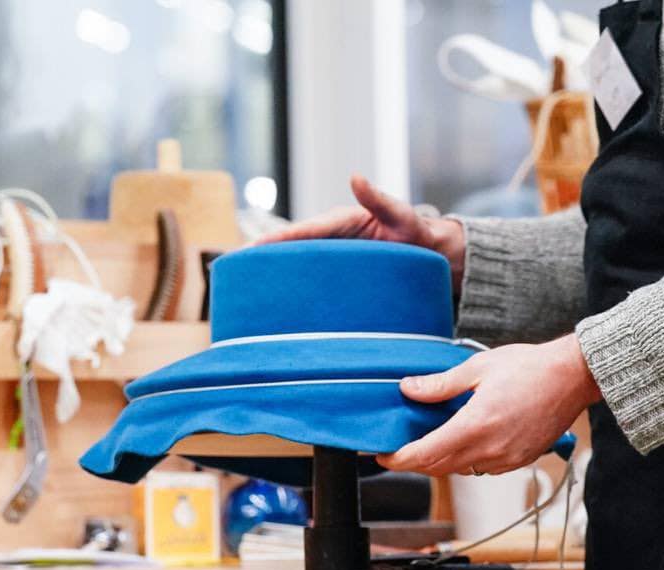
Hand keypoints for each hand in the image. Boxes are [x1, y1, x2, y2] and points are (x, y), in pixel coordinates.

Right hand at [255, 174, 466, 291]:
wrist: (428, 251)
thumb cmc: (416, 232)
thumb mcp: (400, 215)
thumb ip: (378, 199)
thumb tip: (356, 177)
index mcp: (342, 221)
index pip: (304, 230)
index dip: (278, 239)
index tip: (254, 247)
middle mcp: (332, 236)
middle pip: (293, 245)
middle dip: (264, 253)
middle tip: (235, 265)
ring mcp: (334, 253)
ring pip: (298, 261)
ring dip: (274, 269)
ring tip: (246, 283)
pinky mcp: (338, 268)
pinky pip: (311, 273)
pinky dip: (293, 280)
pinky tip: (277, 297)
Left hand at [376, 334, 600, 475]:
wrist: (574, 377)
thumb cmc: (530, 367)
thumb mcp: (477, 368)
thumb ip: (440, 385)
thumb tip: (409, 389)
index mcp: (475, 425)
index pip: (425, 455)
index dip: (398, 459)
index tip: (382, 456)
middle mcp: (490, 449)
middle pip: (439, 467)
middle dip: (415, 461)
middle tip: (398, 449)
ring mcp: (506, 459)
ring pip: (461, 470)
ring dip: (442, 460)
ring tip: (430, 441)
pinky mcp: (519, 461)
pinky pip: (483, 468)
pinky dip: (467, 459)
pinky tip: (464, 441)